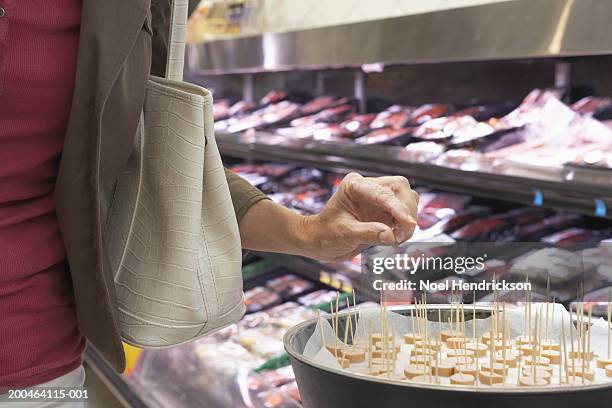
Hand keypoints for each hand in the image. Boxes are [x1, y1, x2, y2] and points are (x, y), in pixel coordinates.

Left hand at [301, 172, 418, 261]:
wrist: (321, 242)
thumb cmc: (326, 235)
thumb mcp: (345, 234)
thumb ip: (368, 233)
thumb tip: (391, 236)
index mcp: (354, 185)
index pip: (383, 193)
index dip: (398, 208)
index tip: (410, 224)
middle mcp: (368, 186)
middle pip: (400, 189)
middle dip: (406, 212)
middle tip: (401, 236)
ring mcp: (378, 196)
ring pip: (407, 198)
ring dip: (408, 219)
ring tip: (397, 239)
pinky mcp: (385, 209)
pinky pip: (405, 211)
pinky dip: (406, 225)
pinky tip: (396, 237)